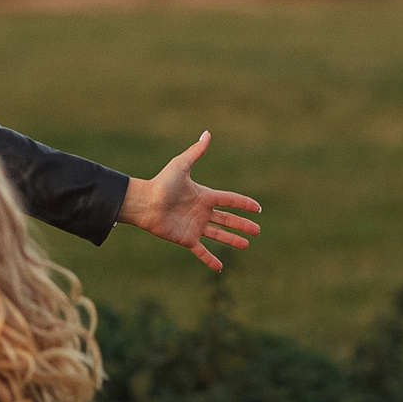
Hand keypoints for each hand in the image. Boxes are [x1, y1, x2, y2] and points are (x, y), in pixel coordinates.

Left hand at [117, 132, 261, 272]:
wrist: (145, 203)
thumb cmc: (161, 183)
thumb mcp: (181, 166)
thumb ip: (195, 152)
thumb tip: (207, 133)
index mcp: (204, 196)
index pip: (229, 200)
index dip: (243, 204)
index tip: (257, 208)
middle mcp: (201, 212)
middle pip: (227, 220)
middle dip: (243, 225)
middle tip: (258, 231)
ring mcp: (195, 226)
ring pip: (219, 235)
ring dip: (232, 240)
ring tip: (246, 246)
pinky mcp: (186, 239)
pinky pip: (201, 251)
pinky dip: (210, 260)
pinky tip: (220, 268)